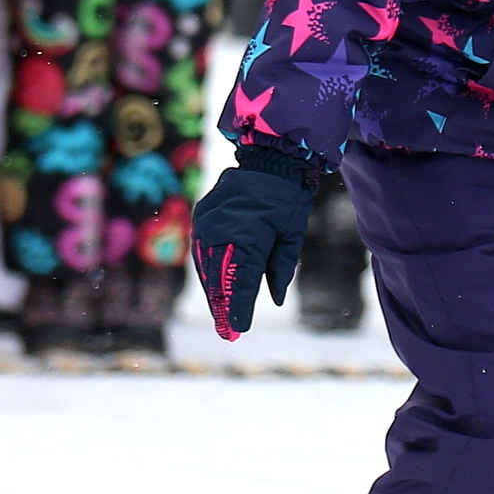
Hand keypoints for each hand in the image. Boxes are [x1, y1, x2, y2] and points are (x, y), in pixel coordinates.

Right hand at [191, 148, 318, 338]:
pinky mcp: (203, 218)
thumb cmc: (287, 198)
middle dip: (222, 307)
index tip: (240, 330)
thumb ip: (281, 267)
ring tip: (222, 316)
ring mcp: (208, 224)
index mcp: (247, 237)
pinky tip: (215, 289)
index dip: (239, 308)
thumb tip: (272, 299)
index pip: (240, 282)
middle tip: (228, 333)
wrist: (269, 160)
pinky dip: (209, 272)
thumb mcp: (291, 234)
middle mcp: (222, 232)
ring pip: (206, 268)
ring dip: (213, 292)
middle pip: (218, 279)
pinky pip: (203, 252)